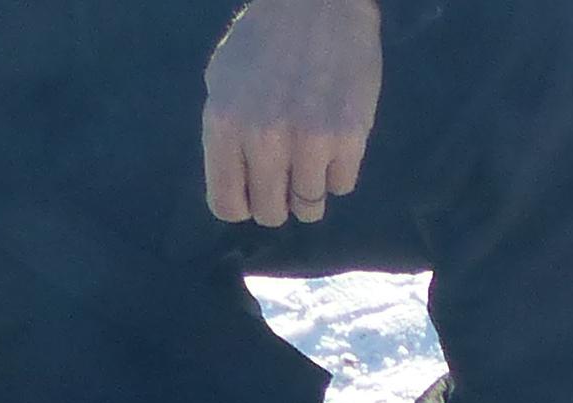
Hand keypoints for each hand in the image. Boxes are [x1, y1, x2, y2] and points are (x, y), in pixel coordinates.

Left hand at [203, 0, 382, 227]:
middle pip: (270, 212)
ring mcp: (308, 141)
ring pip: (310, 206)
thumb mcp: (224, 81)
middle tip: (286, 174)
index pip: (227, 204)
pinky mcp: (349, 138)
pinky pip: (342, 185)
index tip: (253, 191)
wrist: (317, 3)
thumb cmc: (266, 40)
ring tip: (311, 154)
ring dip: (310, 189)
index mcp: (225, 123)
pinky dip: (338, 170)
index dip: (242, 203)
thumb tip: (237, 185)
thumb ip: (226, 134)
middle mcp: (263, 138)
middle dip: (278, 200)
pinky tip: (334, 138)